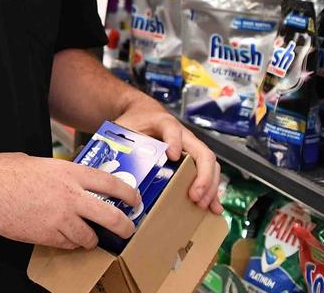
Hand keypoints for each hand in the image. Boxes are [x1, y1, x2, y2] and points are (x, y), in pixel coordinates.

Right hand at [0, 152, 142, 249]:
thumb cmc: (8, 171)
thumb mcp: (42, 164)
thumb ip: (63, 175)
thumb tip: (76, 185)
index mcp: (70, 172)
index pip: (112, 184)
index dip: (129, 195)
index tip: (135, 202)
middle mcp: (70, 195)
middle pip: (111, 216)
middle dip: (124, 227)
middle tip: (127, 230)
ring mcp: (60, 217)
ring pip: (89, 237)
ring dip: (90, 239)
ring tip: (86, 236)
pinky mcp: (47, 234)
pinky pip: (68, 244)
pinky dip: (68, 243)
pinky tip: (60, 235)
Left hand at [115, 100, 222, 214]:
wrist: (143, 114)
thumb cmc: (135, 122)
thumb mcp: (124, 127)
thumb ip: (119, 143)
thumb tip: (108, 170)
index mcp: (164, 123)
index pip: (172, 129)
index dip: (174, 142)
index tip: (173, 155)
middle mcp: (184, 135)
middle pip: (202, 152)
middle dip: (202, 176)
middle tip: (194, 196)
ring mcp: (192, 148)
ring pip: (210, 166)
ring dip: (210, 187)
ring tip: (203, 206)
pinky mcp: (193, 160)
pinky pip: (208, 175)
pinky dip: (212, 192)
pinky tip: (214, 209)